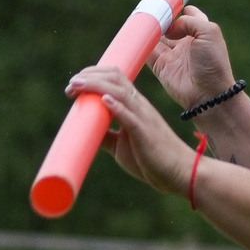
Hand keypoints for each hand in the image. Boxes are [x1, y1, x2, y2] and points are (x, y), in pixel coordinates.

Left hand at [63, 66, 195, 195]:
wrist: (179, 174)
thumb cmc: (151, 160)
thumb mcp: (121, 145)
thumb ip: (107, 136)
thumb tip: (85, 134)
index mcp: (135, 106)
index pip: (115, 79)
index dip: (93, 75)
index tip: (74, 83)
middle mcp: (139, 106)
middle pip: (115, 78)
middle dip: (90, 76)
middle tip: (71, 85)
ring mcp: (143, 118)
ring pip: (120, 92)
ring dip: (96, 86)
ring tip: (76, 86)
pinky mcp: (145, 133)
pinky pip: (130, 116)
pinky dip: (117, 106)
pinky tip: (105, 99)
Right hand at [147, 6, 235, 113]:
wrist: (208, 94)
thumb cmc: (213, 63)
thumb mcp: (209, 32)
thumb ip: (190, 21)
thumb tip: (169, 27)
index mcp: (200, 32)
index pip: (188, 14)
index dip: (178, 6)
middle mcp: (185, 43)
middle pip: (168, 25)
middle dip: (159, 17)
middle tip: (147, 7)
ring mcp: (172, 56)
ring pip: (156, 38)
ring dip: (148, 29)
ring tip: (138, 18)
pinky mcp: (161, 68)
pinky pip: (147, 53)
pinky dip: (140, 45)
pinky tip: (134, 35)